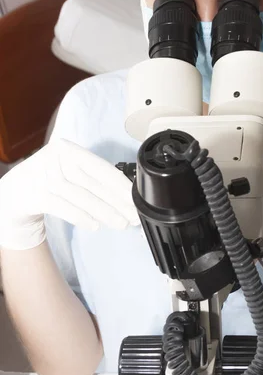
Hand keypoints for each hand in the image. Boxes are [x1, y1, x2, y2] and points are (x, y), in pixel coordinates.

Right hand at [0, 139, 139, 250]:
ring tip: (120, 223)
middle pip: (93, 183)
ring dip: (104, 212)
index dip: (121, 185)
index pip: (101, 168)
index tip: (137, 199)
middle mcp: (55, 159)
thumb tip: (125, 195)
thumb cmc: (49, 181)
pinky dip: (81, 217)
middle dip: (117, 202)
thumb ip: (92, 178)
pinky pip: (64, 208)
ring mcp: (43, 176)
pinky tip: (95, 225)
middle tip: (134, 215)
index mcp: (69, 149)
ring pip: (81, 197)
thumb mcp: (68, 170)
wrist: (13, 192)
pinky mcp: (35, 195)